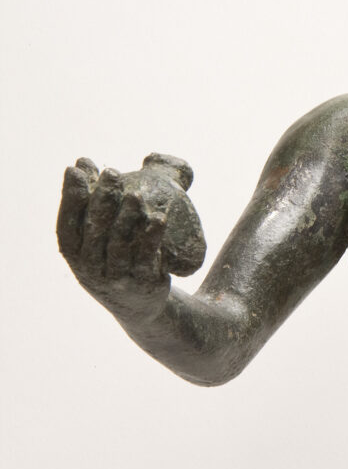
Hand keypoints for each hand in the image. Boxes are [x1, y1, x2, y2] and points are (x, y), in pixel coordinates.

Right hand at [57, 153, 205, 322]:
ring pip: (120, 243)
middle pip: (95, 230)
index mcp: (76, 257)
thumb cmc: (115, 261)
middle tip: (112, 172)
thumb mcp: (97, 241)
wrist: (140, 306)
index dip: (70, 197)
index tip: (76, 170)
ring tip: (135, 193)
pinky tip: (159, 218)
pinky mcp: (145, 282)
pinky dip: (152, 236)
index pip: (67, 225)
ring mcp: (118, 278)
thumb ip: (92, 205)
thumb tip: (84, 162)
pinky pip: (148, 257)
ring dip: (127, 216)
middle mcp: (92, 270)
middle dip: (103, 198)